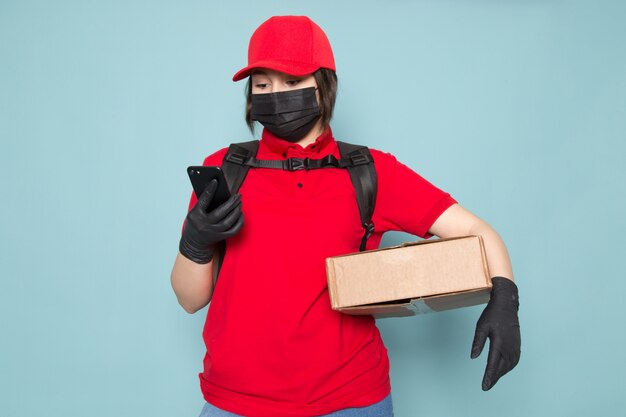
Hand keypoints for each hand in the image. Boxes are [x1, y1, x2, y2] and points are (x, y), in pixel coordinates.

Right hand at [179, 179, 243, 263]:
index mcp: (195, 216)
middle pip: (220, 212)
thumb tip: (219, 192)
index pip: (203, 200)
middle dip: (231, 202)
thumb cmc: (195, 223)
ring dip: (236, 211)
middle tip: (238, 195)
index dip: (209, 190)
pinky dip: (239, 222)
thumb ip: (204, 203)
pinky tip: (241, 214)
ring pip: (228, 221)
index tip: (215, 181)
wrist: (193, 243)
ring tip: (240, 202)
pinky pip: (233, 230)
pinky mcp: (220, 238)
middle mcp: (204, 225)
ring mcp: (212, 232)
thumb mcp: (194, 212)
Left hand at [471, 276, 520, 390]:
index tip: (484, 386)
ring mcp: (515, 346)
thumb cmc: (492, 314)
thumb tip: (473, 357)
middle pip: (501, 368)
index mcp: (499, 342)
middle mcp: (509, 346)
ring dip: (501, 374)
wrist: (507, 304)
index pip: (493, 364)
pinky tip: (502, 369)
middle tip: (486, 386)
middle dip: (494, 378)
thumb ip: (477, 342)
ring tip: (492, 379)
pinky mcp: (517, 344)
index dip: (488, 376)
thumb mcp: (481, 326)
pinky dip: (508, 368)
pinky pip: (514, 360)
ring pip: (509, 366)